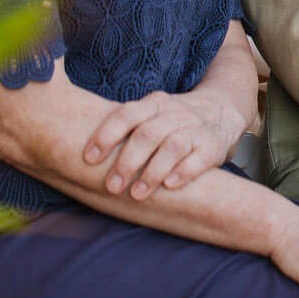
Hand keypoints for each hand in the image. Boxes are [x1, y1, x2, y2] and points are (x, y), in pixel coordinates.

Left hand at [84, 89, 244, 199]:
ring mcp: (196, 129)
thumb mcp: (153, 112)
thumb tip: (74, 147)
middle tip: (111, 186)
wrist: (224, 109)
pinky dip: (184, 171)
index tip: (89, 159)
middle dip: (127, 161)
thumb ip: (126, 125)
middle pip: (149, 133)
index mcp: (155, 104)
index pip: (128, 114)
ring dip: (153, 171)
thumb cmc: (175, 118)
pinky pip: (200, 158)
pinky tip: (170, 185)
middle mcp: (176, 113)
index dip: (107, 135)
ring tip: (137, 194)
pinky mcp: (213, 146)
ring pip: (174, 146)